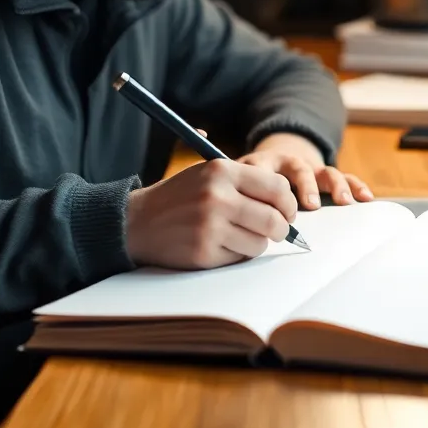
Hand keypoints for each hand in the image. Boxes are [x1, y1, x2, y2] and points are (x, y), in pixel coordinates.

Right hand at [124, 159, 297, 268]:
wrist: (137, 221)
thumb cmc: (180, 197)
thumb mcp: (207, 171)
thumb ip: (246, 180)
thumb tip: (290, 200)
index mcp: (222, 170)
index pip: (277, 187)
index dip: (288, 203)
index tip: (287, 211)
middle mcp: (218, 196)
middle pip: (274, 219)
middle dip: (282, 229)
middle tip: (276, 230)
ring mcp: (210, 226)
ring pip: (260, 242)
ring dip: (257, 242)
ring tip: (241, 235)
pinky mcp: (204, 252)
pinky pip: (240, 257)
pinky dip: (237, 254)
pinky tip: (220, 244)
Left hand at [243, 133, 373, 209]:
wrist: (267, 161)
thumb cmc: (247, 185)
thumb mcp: (233, 187)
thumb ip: (230, 201)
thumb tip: (227, 228)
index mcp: (260, 164)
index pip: (265, 172)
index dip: (270, 189)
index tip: (271, 208)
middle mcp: (287, 163)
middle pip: (298, 169)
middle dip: (306, 187)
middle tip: (310, 206)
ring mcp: (309, 168)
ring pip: (323, 171)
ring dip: (335, 186)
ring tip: (343, 202)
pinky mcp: (324, 174)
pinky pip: (344, 176)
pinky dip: (355, 185)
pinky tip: (365, 197)